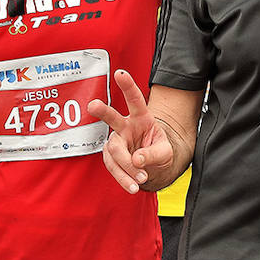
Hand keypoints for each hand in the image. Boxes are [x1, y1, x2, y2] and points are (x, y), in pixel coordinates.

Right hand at [88, 70, 174, 193]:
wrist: (153, 167)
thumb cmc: (159, 152)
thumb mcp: (165, 153)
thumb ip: (154, 154)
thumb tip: (137, 160)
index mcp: (142, 117)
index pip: (135, 100)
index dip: (128, 86)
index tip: (120, 73)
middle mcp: (126, 126)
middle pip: (112, 118)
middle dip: (103, 110)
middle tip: (93, 105)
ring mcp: (116, 141)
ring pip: (114, 150)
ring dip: (126, 166)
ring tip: (142, 179)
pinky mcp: (111, 157)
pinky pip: (113, 167)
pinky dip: (123, 178)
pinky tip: (132, 186)